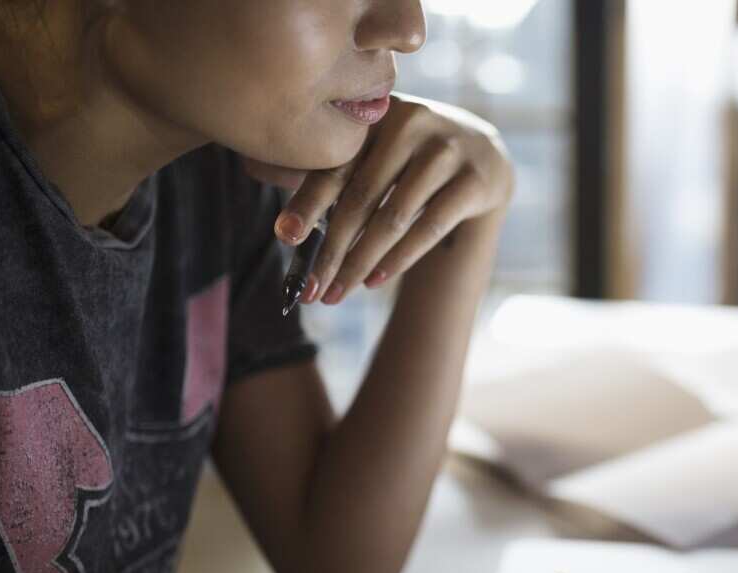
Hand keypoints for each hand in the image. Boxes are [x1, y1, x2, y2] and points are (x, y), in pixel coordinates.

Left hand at [263, 94, 513, 304]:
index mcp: (378, 115)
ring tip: (337, 294)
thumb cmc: (409, 162)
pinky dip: (399, 259)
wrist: (485, 161)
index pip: (336, 163)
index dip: (306, 201)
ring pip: (394, 216)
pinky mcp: (477, 180)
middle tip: (309, 288)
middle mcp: (415, 122)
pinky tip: (375, 282)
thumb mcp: (371, 155)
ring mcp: (450, 149)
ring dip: (361, 262)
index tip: (282, 237)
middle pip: (361, 196)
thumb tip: (251, 168)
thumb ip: (323, 165)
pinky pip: (430, 227)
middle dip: (331, 249)